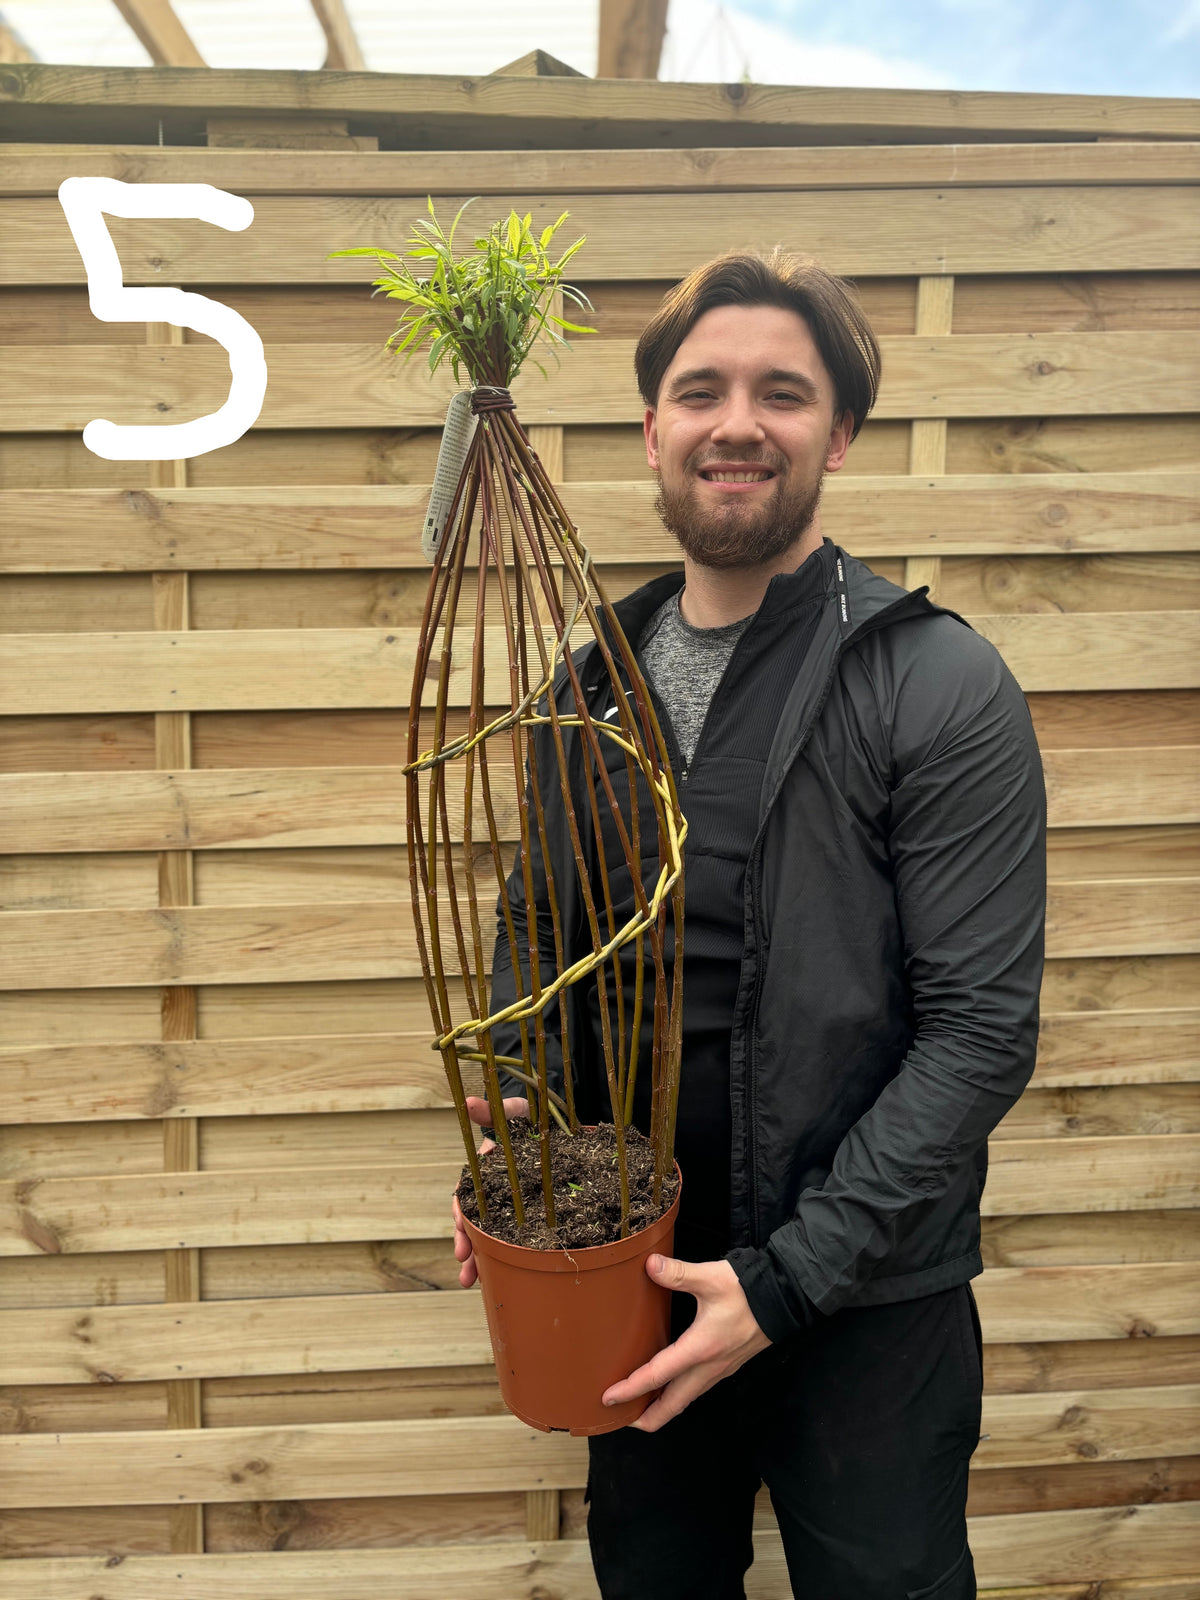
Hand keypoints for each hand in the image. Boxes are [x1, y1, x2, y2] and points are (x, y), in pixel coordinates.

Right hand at [451, 1095, 527, 1288]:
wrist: (553, 1127)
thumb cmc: (529, 1119)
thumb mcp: (512, 1112)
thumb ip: (491, 1111)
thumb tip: (467, 1102)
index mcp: (485, 1172)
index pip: (467, 1194)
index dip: (461, 1211)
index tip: (460, 1226)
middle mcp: (492, 1191)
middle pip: (473, 1222)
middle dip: (465, 1244)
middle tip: (464, 1265)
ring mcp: (509, 1205)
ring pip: (488, 1235)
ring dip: (476, 1259)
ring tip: (470, 1281)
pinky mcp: (528, 1214)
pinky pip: (511, 1239)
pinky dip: (501, 1257)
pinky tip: (496, 1276)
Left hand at [601, 1255, 770, 1431]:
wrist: (786, 1298)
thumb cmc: (748, 1290)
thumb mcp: (711, 1278)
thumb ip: (678, 1273)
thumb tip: (650, 1265)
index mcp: (700, 1348)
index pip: (658, 1375)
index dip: (631, 1389)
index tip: (609, 1398)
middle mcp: (709, 1367)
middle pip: (673, 1406)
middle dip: (646, 1418)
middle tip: (621, 1418)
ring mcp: (720, 1370)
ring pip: (685, 1399)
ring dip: (662, 1408)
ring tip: (639, 1405)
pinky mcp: (727, 1365)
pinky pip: (696, 1389)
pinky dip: (677, 1395)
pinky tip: (668, 1383)